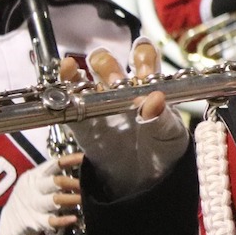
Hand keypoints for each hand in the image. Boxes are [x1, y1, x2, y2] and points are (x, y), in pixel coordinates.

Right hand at [0, 153, 80, 234]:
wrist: (1, 229)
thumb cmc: (25, 205)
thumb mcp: (34, 188)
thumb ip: (51, 181)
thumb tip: (80, 175)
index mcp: (33, 176)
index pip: (54, 164)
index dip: (71, 160)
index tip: (86, 158)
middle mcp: (33, 188)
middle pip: (56, 181)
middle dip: (74, 182)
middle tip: (89, 184)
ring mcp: (33, 205)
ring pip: (55, 199)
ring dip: (72, 199)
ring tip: (85, 199)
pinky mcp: (33, 223)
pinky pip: (50, 220)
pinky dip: (63, 219)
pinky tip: (73, 218)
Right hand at [67, 39, 188, 197]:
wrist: (146, 180)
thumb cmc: (163, 149)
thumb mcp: (169, 133)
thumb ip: (161, 116)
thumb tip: (154, 99)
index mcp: (146, 87)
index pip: (143, 57)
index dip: (142, 54)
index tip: (143, 66)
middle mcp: (120, 91)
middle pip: (107, 63)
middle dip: (109, 66)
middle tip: (117, 81)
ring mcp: (99, 105)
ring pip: (86, 77)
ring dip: (87, 78)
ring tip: (101, 84)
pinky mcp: (83, 124)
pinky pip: (69, 103)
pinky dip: (66, 86)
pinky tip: (67, 70)